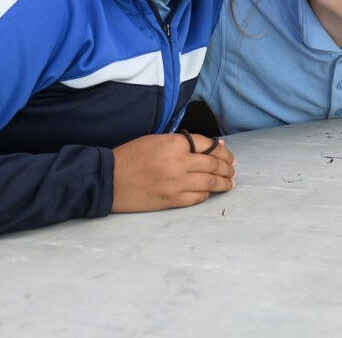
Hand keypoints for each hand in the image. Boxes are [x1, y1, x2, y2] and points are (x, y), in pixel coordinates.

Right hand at [111, 133, 235, 212]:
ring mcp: (176, 183)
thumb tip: (211, 146)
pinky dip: (207, 194)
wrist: (108, 179)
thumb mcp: (157, 140)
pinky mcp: (171, 200)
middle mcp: (179, 163)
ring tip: (230, 182)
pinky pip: (198, 198)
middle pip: (214, 164)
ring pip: (210, 183)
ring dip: (224, 183)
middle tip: (233, 170)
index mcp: (175, 144)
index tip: (228, 155)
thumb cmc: (130, 156)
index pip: (209, 145)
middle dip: (228, 167)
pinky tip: (210, 192)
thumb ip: (183, 143)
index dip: (222, 150)